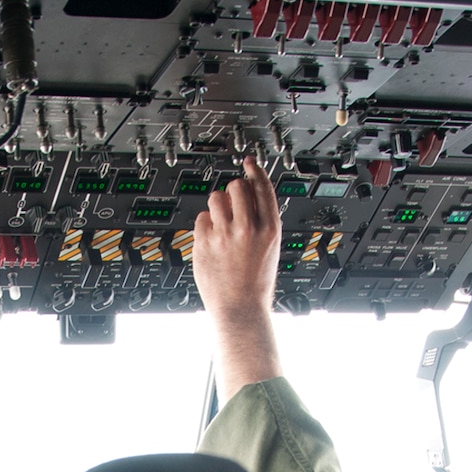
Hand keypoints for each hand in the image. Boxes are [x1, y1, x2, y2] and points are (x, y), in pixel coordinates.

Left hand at [193, 153, 281, 320]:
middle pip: (237, 187)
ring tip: (221, 221)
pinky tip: (212, 238)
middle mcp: (247, 229)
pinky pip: (201, 218)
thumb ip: (261, 221)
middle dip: (233, 190)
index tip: (249, 162)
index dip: (255, 170)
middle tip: (232, 201)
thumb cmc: (255, 283)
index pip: (262, 187)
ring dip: (217, 205)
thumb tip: (249, 195)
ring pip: (216, 198)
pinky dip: (205, 224)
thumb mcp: (270, 248)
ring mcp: (224, 235)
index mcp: (270, 229)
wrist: (240, 309)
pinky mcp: (204, 243)